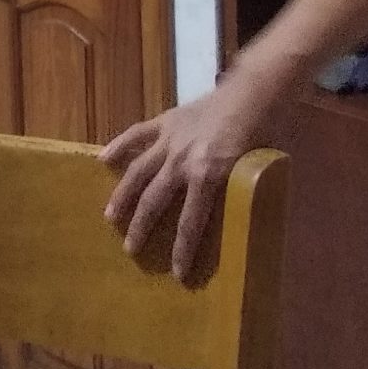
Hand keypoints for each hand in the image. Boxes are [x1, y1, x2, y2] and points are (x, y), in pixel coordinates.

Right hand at [100, 72, 269, 282]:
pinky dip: (120, 146)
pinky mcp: (165, 121)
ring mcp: (170, 139)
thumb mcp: (257, 174)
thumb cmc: (264, 137)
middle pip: (155, 200)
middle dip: (141, 227)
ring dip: (123, 195)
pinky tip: (103, 159)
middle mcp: (182, 161)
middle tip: (129, 250)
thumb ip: (242, 197)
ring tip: (109, 217)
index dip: (183, 250)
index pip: (190, 222)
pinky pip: (137, 134)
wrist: (254, 94)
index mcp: (208, 176)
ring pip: (138, 171)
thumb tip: (241, 225)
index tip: (177, 273)